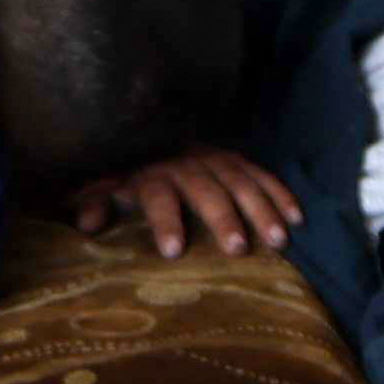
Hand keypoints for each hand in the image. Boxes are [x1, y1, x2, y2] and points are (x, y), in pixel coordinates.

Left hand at [63, 152, 300, 258]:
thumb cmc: (125, 174)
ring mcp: (216, 160)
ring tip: (277, 241)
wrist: (150, 132)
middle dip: (223, 218)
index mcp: (151, 174)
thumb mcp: (103, 186)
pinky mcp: (237, 160)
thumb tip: (86, 224)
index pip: (157, 196)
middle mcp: (186, 164)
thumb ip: (95, 203)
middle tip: (237, 249)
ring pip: (242, 183)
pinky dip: (281, 195)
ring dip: (262, 210)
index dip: (164, 221)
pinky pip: (263, 175)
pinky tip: (297, 219)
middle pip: (207, 190)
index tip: (172, 251)